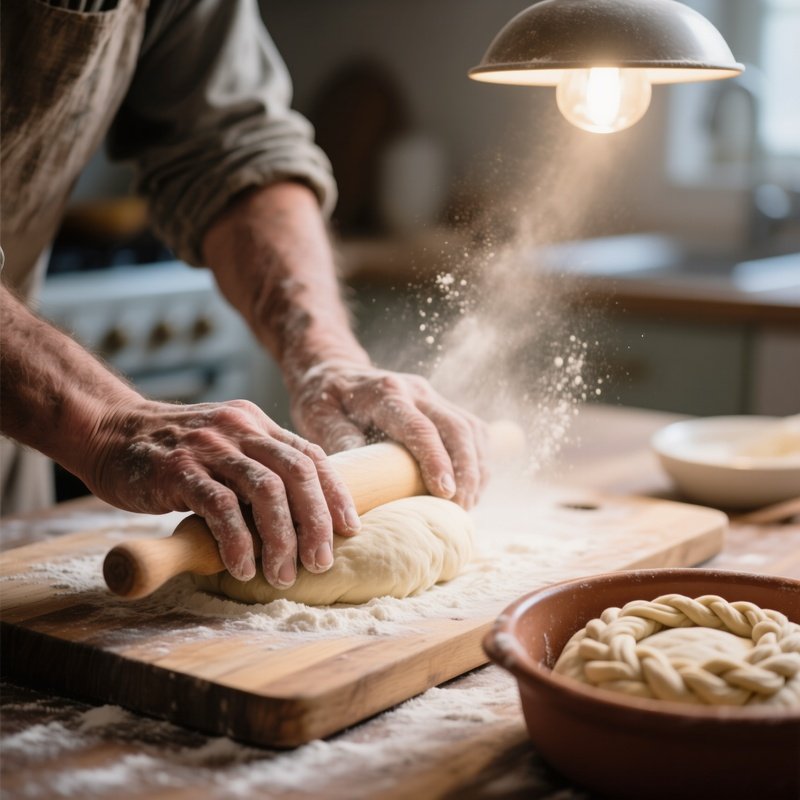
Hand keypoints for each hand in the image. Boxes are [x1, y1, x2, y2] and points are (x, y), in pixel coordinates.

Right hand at [82, 398, 359, 585]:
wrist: (109, 430)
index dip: (335, 494)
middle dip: (316, 521)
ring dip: (282, 538)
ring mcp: (210, 447)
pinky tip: (244, 568)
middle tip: (321, 562)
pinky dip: (239, 541)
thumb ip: (257, 465)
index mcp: (256, 424)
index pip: (310, 455)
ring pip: (265, 490)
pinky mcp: (178, 469)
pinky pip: (220, 507)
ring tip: (283, 575)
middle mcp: (240, 430)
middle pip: (297, 472)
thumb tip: (298, 513)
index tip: (350, 529)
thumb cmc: (173, 449)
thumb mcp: (224, 444)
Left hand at [289, 361, 489, 508]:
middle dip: (466, 470)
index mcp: (385, 392)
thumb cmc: (323, 400)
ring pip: (471, 429)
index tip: (445, 492)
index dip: (436, 460)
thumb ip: (340, 443)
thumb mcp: (318, 418)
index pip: (420, 428)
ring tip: (467, 504)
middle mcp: (415, 390)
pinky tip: (472, 487)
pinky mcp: (441, 406)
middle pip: (457, 428)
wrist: (332, 372)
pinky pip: (472, 431)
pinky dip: (478, 460)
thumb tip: (361, 481)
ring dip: (476, 468)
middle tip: (461, 507)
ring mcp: (432, 396)